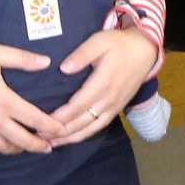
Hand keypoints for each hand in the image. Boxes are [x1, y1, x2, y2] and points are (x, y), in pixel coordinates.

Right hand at [0, 42, 67, 154]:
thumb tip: (46, 61)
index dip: (52, 127)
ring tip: (30, 147)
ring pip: (6, 148)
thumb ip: (21, 58)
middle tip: (51, 147)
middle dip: (40, 145)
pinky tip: (5, 146)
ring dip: (21, 149)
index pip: (35, 119)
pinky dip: (1, 149)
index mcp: (4, 101)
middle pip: (23, 140)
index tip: (63, 130)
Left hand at [42, 28, 158, 146]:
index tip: (41, 122)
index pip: (77, 105)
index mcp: (102, 83)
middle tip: (39, 136)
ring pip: (90, 128)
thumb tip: (63, 69)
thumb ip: (81, 54)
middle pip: (82, 121)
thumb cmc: (119, 44)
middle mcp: (108, 99)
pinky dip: (84, 135)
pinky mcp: (117, 109)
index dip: (60, 116)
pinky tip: (72, 139)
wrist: (144, 51)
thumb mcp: (99, 41)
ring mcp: (114, 106)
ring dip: (71, 137)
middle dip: (60, 131)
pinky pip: (99, 127)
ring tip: (52, 143)